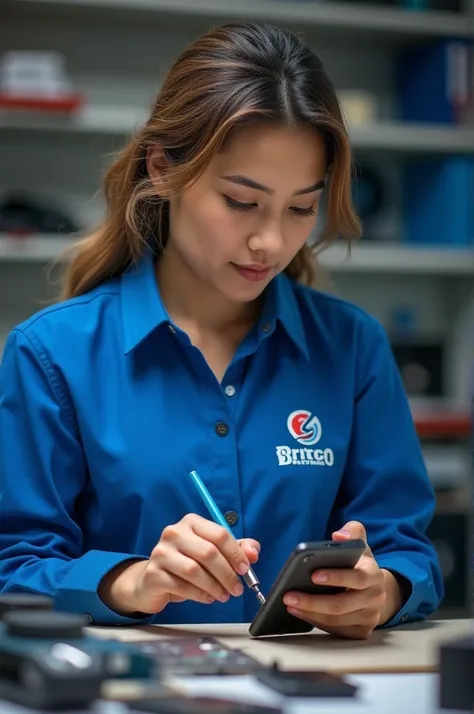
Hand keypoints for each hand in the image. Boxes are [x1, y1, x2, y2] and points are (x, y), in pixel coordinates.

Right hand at [99, 514, 259, 615]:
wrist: (153, 580)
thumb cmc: (186, 563)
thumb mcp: (212, 553)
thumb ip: (236, 549)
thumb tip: (253, 552)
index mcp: (191, 522)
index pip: (219, 534)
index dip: (236, 553)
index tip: (245, 569)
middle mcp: (174, 533)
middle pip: (208, 552)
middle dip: (227, 574)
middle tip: (237, 589)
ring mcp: (161, 552)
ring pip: (195, 570)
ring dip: (215, 586)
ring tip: (224, 595)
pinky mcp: (153, 574)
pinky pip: (182, 586)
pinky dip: (200, 595)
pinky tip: (208, 597)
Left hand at [282, 521, 402, 639]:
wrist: (376, 591)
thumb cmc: (360, 565)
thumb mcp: (360, 545)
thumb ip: (352, 532)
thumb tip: (339, 536)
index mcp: (374, 575)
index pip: (357, 578)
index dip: (335, 577)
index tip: (313, 575)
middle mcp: (375, 598)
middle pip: (342, 605)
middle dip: (313, 601)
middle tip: (289, 595)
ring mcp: (369, 618)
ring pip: (336, 620)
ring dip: (310, 613)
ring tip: (290, 604)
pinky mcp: (361, 632)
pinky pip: (336, 630)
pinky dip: (316, 622)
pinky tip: (301, 613)